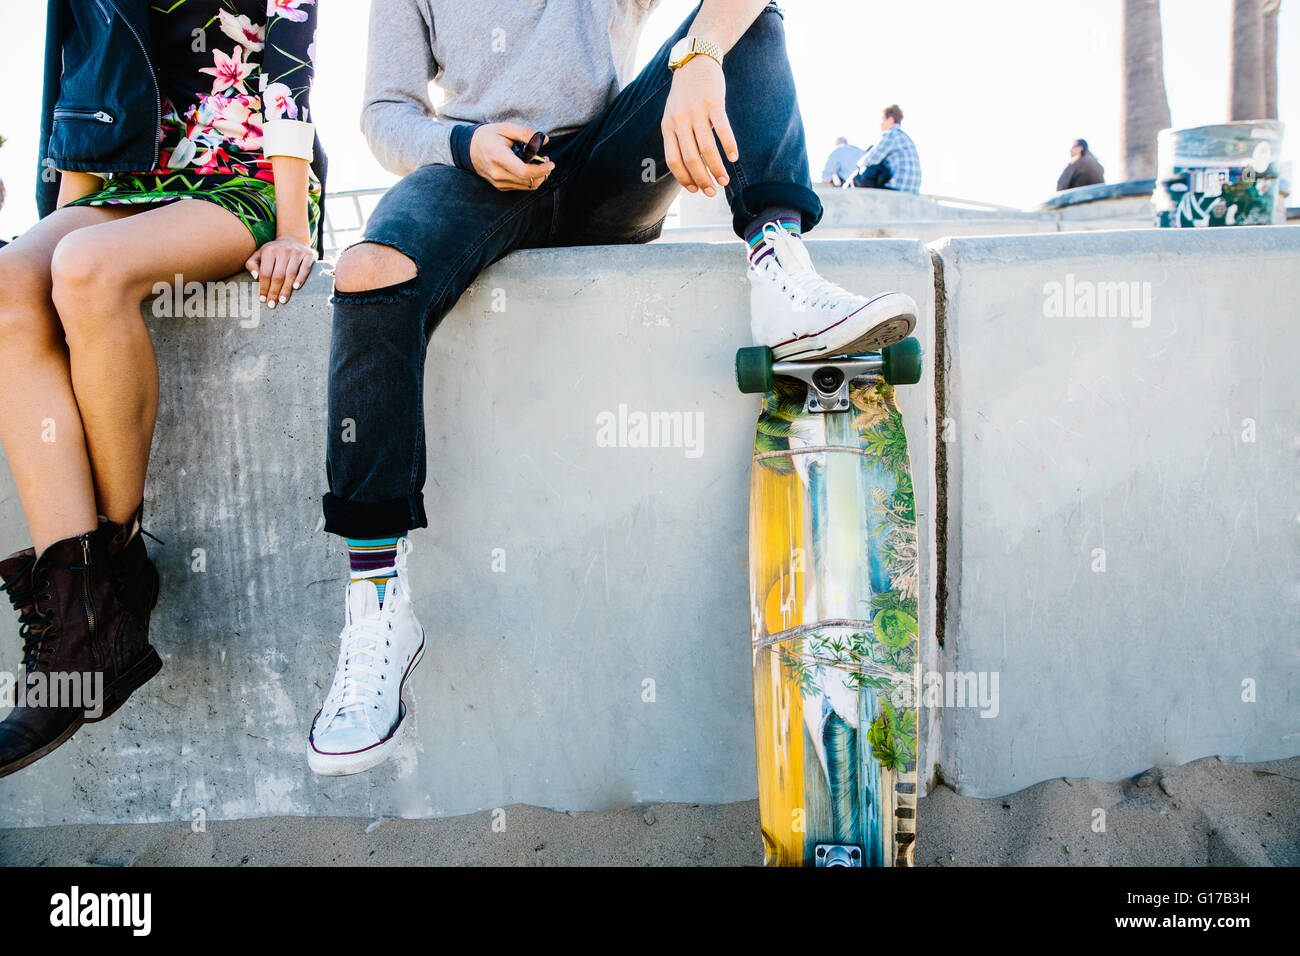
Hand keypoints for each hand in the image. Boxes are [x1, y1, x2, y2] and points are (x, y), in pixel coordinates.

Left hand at [246, 235, 316, 308]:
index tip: (262, 299)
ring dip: (286, 289)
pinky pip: (305, 269)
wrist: (293, 238)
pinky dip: (301, 278)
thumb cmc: (274, 251)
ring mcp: (297, 253)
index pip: (265, 273)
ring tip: (282, 300)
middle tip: (272, 304)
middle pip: (277, 275)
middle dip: (274, 291)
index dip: (263, 287)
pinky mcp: (308, 255)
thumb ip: (252, 264)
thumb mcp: (260, 253)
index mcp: (269, 251)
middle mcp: (283, 251)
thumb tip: (255, 276)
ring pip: (290, 274)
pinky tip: (296, 288)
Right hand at [470, 124, 553, 191]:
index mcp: (499, 157)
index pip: (524, 171)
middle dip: (543, 172)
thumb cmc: (488, 136)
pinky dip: (529, 179)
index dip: (541, 169)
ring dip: (538, 176)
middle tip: (546, 159)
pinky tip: (529, 167)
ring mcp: (499, 182)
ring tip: (539, 162)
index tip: (551, 163)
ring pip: (527, 186)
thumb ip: (525, 133)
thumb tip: (544, 140)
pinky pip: (521, 187)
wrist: (468, 149)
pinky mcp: (500, 187)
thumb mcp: (505, 128)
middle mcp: (498, 173)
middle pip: (529, 180)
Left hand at [661, 56, 737, 196]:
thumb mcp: (673, 115)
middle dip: (702, 179)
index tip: (695, 190)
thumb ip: (678, 138)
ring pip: (707, 148)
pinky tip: (734, 157)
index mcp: (668, 126)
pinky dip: (729, 145)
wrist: (696, 60)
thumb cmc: (686, 94)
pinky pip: (722, 129)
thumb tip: (689, 168)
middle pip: (691, 158)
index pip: (673, 160)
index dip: (684, 178)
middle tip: (712, 192)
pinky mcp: (713, 102)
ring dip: (717, 168)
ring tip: (724, 180)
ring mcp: (696, 111)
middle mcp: (680, 120)